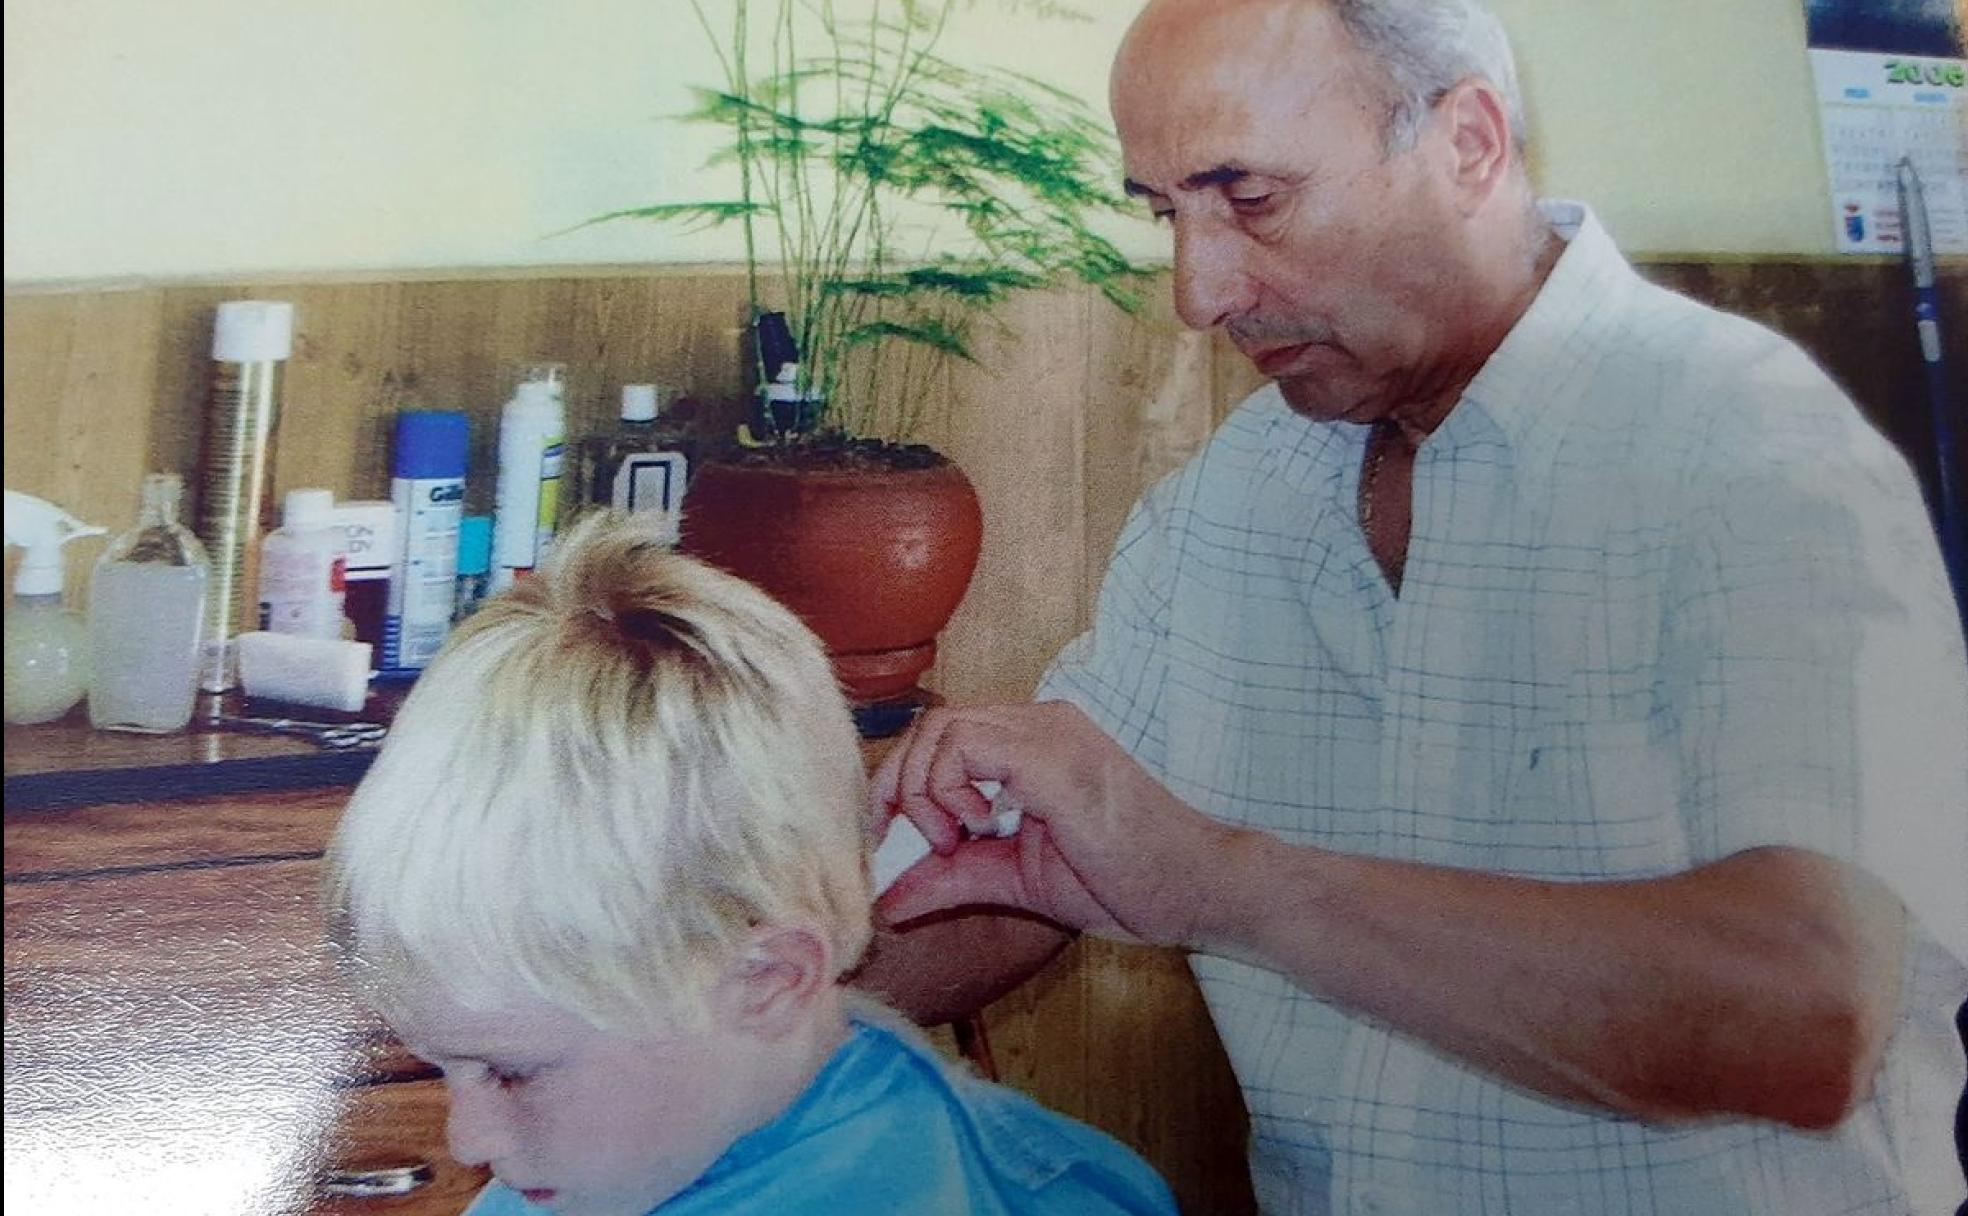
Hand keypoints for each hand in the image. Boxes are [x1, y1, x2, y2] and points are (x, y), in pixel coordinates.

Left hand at [868, 701, 1235, 946]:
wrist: (1200, 891)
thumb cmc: (1128, 882)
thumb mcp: (1017, 881)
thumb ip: (952, 879)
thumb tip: (885, 897)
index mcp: (1034, 744)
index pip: (941, 736)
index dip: (897, 783)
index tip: (882, 838)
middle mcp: (1040, 724)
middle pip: (931, 725)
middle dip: (896, 786)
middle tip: (910, 844)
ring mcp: (1049, 733)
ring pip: (941, 728)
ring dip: (923, 790)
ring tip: (952, 842)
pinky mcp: (1053, 756)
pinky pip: (967, 747)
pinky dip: (947, 789)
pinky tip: (972, 830)